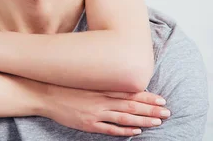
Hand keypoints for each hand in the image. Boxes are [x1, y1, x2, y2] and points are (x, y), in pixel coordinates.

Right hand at [45, 84, 170, 135]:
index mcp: (100, 88)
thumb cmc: (64, 86)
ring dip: (143, 120)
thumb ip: (100, 84)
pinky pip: (110, 128)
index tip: (161, 99)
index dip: (147, 96)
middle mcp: (101, 100)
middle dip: (151, 109)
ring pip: (124, 117)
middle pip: (131, 105)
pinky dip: (124, 130)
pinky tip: (136, 131)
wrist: (44, 94)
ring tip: (158, 122)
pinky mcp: (88, 124)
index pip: (128, 92)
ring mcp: (95, 112)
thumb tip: (116, 83)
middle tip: (167, 112)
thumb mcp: (83, 81)